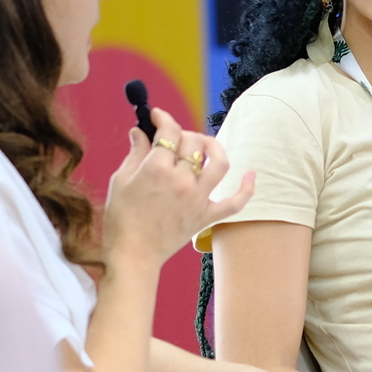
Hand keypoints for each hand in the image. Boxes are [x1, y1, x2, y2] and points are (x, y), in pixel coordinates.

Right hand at [103, 108, 256, 272]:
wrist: (132, 255)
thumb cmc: (120, 219)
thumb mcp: (120, 180)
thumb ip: (135, 153)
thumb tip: (140, 131)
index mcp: (157, 168)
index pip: (169, 131)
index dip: (163, 118)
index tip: (157, 116)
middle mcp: (182, 180)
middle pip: (193, 142)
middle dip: (182, 134)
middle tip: (172, 139)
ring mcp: (198, 198)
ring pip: (219, 163)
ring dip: (215, 148)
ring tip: (206, 145)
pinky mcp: (207, 216)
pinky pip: (235, 202)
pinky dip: (246, 189)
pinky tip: (251, 175)